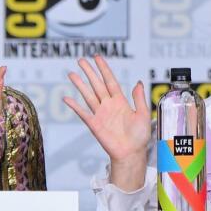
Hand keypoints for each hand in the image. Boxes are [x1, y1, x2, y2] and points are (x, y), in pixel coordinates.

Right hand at [64, 56, 150, 190]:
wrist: (131, 153)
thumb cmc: (139, 136)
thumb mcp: (144, 114)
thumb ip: (139, 98)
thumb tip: (138, 82)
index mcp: (120, 101)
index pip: (110, 81)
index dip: (104, 69)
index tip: (97, 57)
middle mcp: (108, 105)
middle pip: (97, 85)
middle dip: (89, 72)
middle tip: (80, 60)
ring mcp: (100, 114)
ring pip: (88, 95)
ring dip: (80, 85)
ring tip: (71, 74)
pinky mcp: (94, 124)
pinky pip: (83, 113)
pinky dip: (75, 106)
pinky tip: (67, 98)